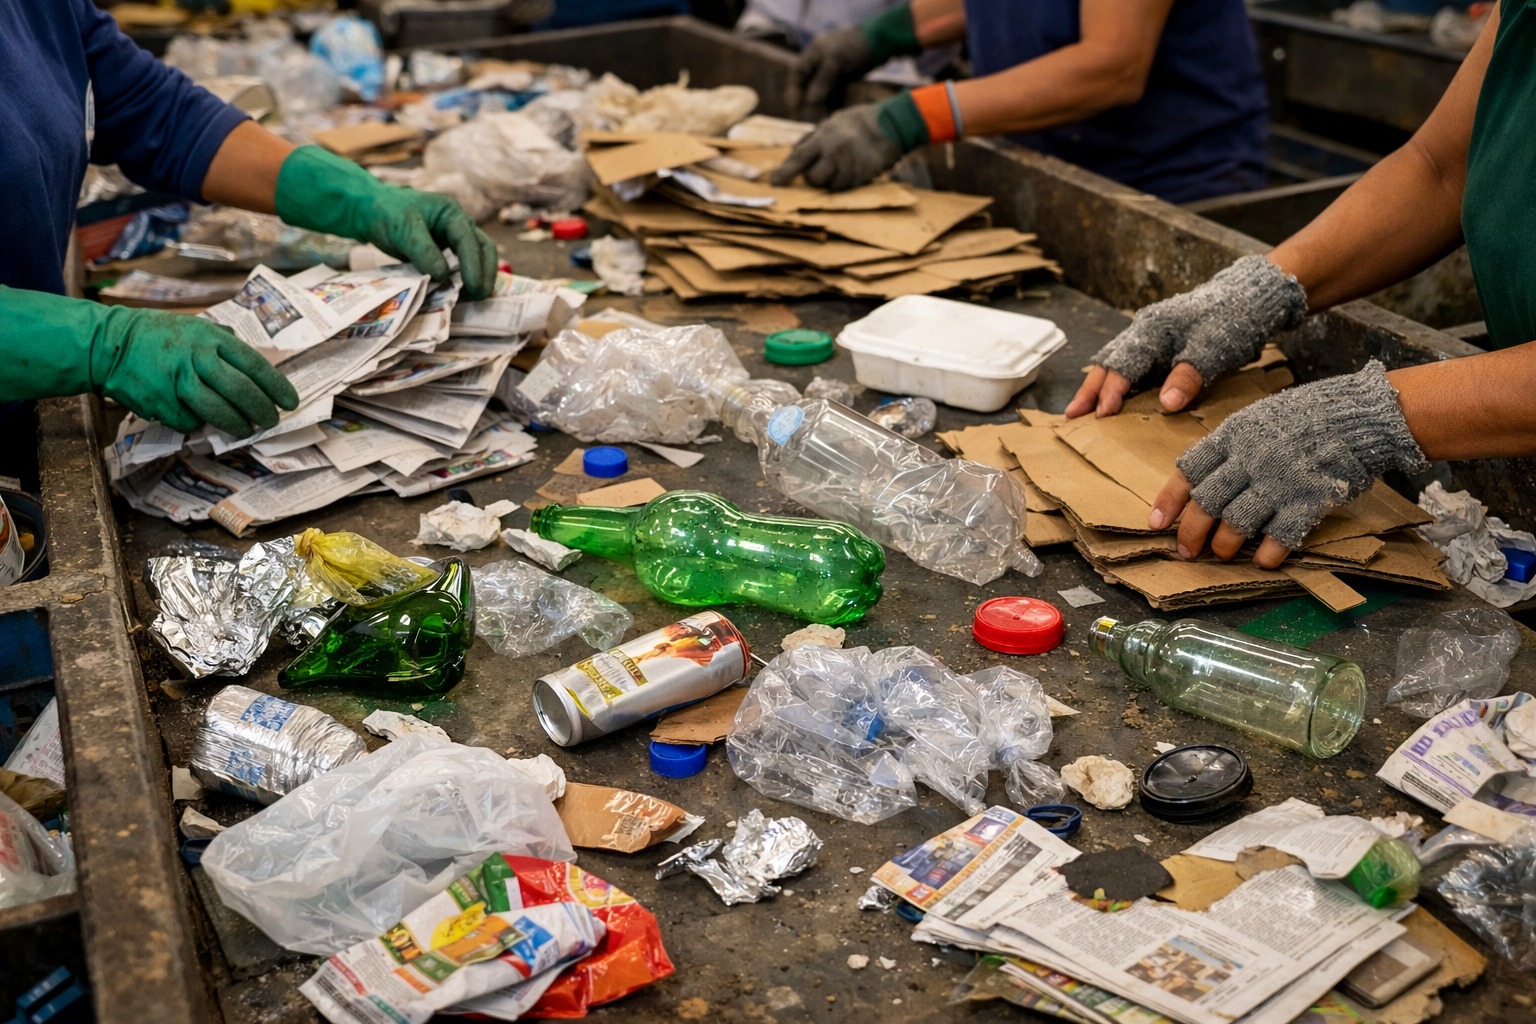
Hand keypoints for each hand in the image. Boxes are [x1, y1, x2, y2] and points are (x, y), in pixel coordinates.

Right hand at [0, 287, 297, 436]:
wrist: (107, 343)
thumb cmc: (159, 336)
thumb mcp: (195, 327)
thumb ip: (224, 343)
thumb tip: (254, 366)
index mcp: (209, 338)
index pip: (253, 364)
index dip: (276, 386)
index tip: (290, 401)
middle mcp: (195, 357)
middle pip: (240, 391)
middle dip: (262, 411)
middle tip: (271, 421)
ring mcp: (176, 381)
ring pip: (218, 411)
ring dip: (237, 425)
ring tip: (247, 429)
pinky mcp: (158, 401)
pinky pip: (188, 421)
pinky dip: (198, 424)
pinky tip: (201, 420)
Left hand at [274, 146, 498, 299]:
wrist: (370, 213)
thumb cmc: (386, 214)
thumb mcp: (403, 230)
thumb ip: (423, 251)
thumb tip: (442, 275)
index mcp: (451, 214)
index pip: (469, 240)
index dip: (474, 265)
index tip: (473, 287)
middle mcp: (458, 225)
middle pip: (483, 249)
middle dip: (485, 273)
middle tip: (480, 296)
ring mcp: (453, 240)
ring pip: (477, 258)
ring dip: (479, 278)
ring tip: (473, 298)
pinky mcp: (445, 253)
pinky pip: (461, 267)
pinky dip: (464, 280)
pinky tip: (460, 295)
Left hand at [770, 105, 904, 190]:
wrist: (884, 127)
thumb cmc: (848, 126)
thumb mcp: (825, 127)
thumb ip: (806, 144)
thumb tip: (787, 163)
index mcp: (824, 138)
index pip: (800, 158)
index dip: (786, 172)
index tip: (774, 183)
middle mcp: (836, 153)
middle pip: (814, 178)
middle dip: (811, 177)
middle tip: (817, 167)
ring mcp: (850, 167)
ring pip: (829, 186)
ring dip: (827, 180)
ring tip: (836, 165)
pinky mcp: (861, 178)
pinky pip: (843, 189)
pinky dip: (840, 183)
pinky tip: (847, 169)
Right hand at [786, 25, 881, 119]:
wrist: (880, 42)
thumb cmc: (854, 47)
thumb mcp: (835, 62)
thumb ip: (821, 81)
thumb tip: (809, 102)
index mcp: (813, 54)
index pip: (798, 74)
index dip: (794, 91)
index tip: (794, 107)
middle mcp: (821, 63)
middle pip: (809, 86)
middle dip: (809, 102)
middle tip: (810, 117)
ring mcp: (833, 72)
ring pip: (822, 93)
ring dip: (822, 105)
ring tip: (822, 120)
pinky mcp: (845, 80)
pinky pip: (835, 95)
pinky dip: (834, 104)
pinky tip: (834, 114)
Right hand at [1065, 255, 1307, 417]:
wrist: (1251, 297)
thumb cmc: (1233, 319)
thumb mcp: (1214, 349)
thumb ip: (1188, 377)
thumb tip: (1166, 405)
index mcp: (1153, 329)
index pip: (1122, 364)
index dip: (1111, 391)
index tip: (1102, 415)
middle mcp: (1144, 330)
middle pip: (1108, 362)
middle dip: (1089, 390)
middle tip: (1071, 415)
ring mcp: (1150, 336)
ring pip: (1115, 362)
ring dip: (1099, 386)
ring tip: (1082, 410)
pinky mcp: (1160, 344)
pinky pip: (1130, 364)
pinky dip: (1116, 381)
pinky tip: (1113, 397)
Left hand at [1146, 361, 1426, 563]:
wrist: (1361, 414)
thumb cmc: (1309, 415)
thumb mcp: (1259, 418)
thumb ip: (1232, 447)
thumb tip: (1206, 479)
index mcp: (1233, 435)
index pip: (1189, 470)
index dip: (1170, 500)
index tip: (1156, 522)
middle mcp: (1250, 459)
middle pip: (1206, 503)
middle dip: (1191, 533)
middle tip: (1187, 551)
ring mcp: (1279, 480)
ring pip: (1236, 523)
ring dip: (1225, 546)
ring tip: (1223, 555)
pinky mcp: (1308, 499)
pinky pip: (1280, 535)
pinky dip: (1268, 553)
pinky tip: (1264, 561)